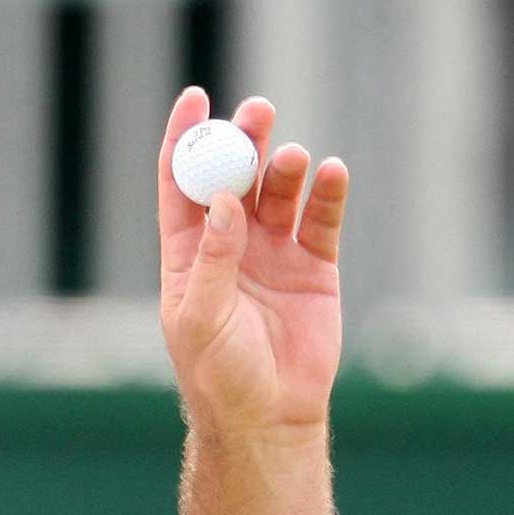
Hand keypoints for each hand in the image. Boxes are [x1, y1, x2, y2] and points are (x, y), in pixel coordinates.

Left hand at [157, 88, 349, 435]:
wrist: (270, 416)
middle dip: (244, 140)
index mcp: (189, 253)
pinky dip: (328, 194)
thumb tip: (223, 203)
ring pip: (279, 192)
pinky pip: (322, 220)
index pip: (181, 183)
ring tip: (291, 159)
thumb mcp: (201, 319)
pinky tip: (332, 173)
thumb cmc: (219, 375)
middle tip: (258, 111)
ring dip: (285, 168)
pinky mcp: (315, 267)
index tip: (196, 98)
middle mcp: (230, 244)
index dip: (185, 139)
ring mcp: (274, 253)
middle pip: (235, 176)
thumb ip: (211, 260)